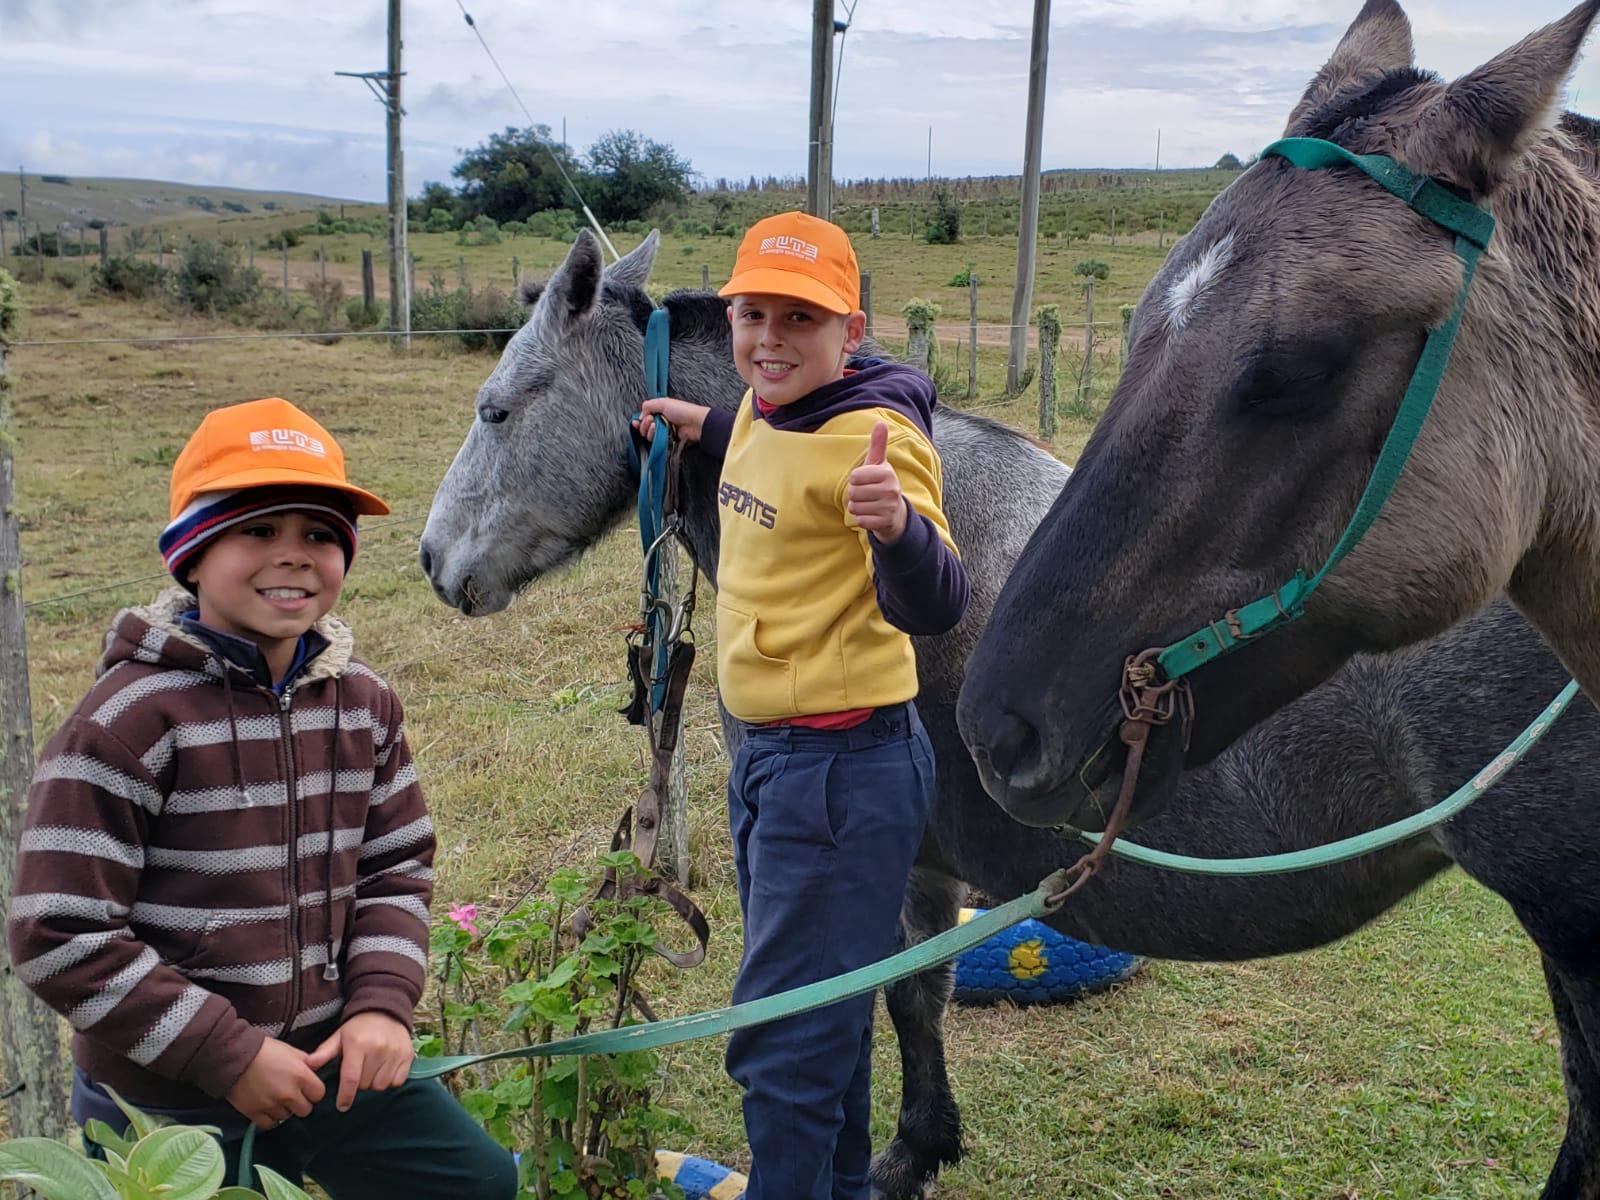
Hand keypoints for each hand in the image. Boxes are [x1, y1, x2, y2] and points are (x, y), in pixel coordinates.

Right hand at [226, 1038, 325, 1129]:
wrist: (234, 1056)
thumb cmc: (265, 1050)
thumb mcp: (291, 1050)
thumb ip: (306, 1063)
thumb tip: (315, 1070)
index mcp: (301, 1076)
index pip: (319, 1094)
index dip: (313, 1091)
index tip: (306, 1088)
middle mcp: (289, 1094)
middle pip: (305, 1110)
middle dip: (300, 1103)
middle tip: (291, 1095)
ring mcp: (272, 1105)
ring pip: (286, 1117)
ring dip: (283, 1109)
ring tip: (275, 1098)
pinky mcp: (254, 1113)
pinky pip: (269, 1124)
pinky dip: (269, 1118)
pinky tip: (267, 1108)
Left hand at [305, 1012, 414, 1111]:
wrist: (387, 1009)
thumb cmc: (359, 1027)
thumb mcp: (339, 1036)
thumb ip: (324, 1052)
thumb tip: (307, 1065)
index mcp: (358, 1045)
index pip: (351, 1079)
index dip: (345, 1096)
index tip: (342, 1106)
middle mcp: (378, 1049)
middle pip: (365, 1084)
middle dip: (359, 1083)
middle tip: (359, 1071)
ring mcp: (395, 1052)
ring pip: (381, 1085)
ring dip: (374, 1083)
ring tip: (372, 1070)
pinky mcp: (407, 1055)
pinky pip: (397, 1081)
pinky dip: (390, 1080)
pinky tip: (385, 1070)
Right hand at [633, 397, 708, 444]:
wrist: (695, 423)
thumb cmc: (682, 411)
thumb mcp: (663, 402)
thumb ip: (648, 405)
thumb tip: (640, 415)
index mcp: (660, 410)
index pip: (645, 416)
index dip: (640, 420)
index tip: (636, 422)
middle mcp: (661, 421)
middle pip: (645, 427)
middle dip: (645, 424)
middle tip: (651, 420)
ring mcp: (664, 431)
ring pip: (649, 435)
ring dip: (649, 431)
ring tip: (656, 426)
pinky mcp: (667, 440)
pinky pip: (656, 441)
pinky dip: (655, 437)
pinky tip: (658, 433)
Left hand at [846, 422, 907, 543]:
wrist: (896, 513)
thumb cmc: (882, 484)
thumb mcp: (879, 465)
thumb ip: (878, 445)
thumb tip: (880, 422)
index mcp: (887, 473)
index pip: (854, 477)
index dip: (855, 480)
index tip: (865, 481)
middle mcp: (891, 490)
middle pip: (853, 492)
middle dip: (855, 495)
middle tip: (867, 495)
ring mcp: (889, 507)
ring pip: (854, 507)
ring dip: (857, 507)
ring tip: (869, 504)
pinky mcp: (885, 523)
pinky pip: (860, 521)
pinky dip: (861, 519)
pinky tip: (871, 515)